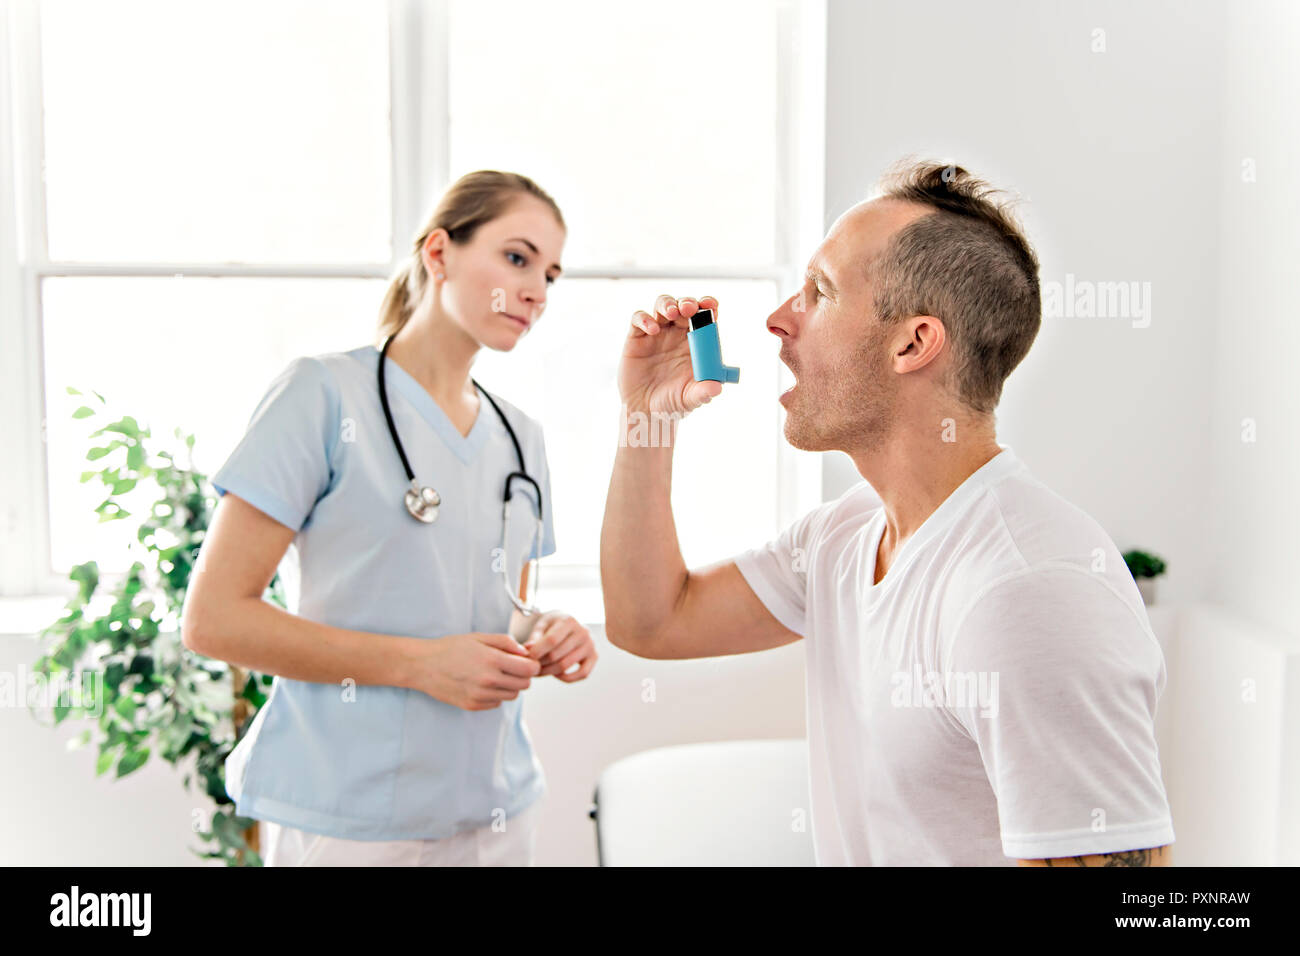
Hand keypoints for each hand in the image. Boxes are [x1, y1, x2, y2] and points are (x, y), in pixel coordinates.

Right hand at [412, 632, 540, 710]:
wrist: (423, 666)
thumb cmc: (451, 648)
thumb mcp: (479, 637)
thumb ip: (505, 642)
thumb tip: (525, 652)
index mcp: (492, 660)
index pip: (529, 670)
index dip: (532, 665)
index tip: (526, 661)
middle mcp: (488, 680)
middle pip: (524, 685)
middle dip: (523, 676)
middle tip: (512, 667)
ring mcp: (480, 696)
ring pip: (512, 695)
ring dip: (510, 686)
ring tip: (496, 674)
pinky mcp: (472, 705)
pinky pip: (496, 703)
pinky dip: (495, 694)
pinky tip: (483, 683)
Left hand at [521, 611, 597, 681]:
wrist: (568, 624)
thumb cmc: (552, 625)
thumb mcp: (541, 626)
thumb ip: (534, 637)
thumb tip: (528, 650)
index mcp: (569, 621)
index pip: (552, 640)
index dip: (538, 651)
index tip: (528, 657)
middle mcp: (583, 632)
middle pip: (556, 655)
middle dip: (540, 663)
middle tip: (531, 667)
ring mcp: (590, 645)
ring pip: (566, 665)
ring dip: (549, 672)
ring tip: (539, 671)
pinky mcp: (594, 656)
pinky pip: (582, 674)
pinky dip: (567, 678)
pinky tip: (556, 674)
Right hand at [619, 295, 724, 415]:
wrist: (645, 412)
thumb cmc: (673, 403)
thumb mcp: (690, 399)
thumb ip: (703, 392)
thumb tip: (717, 388)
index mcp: (695, 342)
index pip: (704, 316)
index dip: (708, 306)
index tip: (711, 306)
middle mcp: (677, 333)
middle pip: (684, 305)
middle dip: (688, 302)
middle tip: (689, 309)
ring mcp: (656, 333)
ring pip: (662, 305)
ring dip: (668, 303)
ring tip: (672, 312)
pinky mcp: (636, 337)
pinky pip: (638, 318)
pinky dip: (644, 318)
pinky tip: (652, 329)